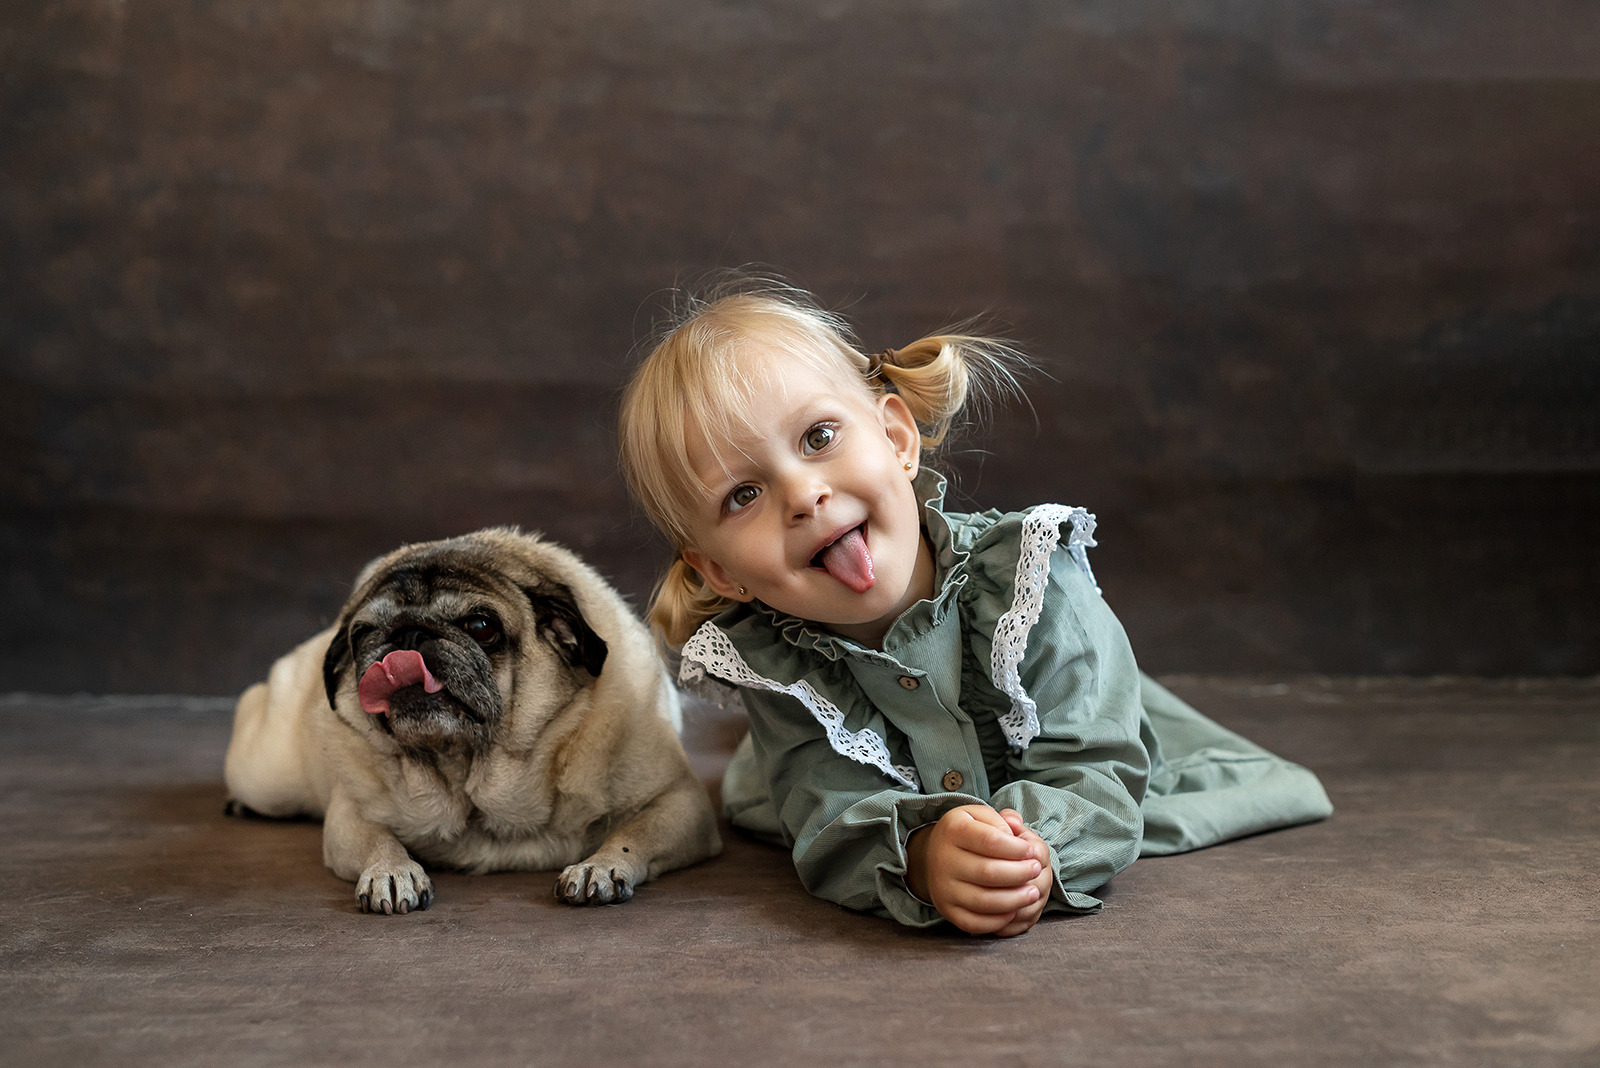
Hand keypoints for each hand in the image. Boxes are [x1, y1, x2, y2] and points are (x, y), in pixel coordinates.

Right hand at [906, 804, 1051, 935]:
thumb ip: (1001, 819)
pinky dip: (998, 920)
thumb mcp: (980, 815)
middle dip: (1020, 873)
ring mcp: (943, 888)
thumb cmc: (967, 834)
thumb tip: (1015, 828)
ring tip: (1033, 893)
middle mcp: (943, 860)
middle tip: (1036, 870)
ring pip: (984, 901)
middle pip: (988, 872)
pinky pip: (974, 923)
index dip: (1017, 848)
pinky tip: (1014, 910)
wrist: (934, 856)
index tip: (1031, 850)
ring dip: (1015, 899)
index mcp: (953, 830)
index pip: (990, 841)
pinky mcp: (947, 910)